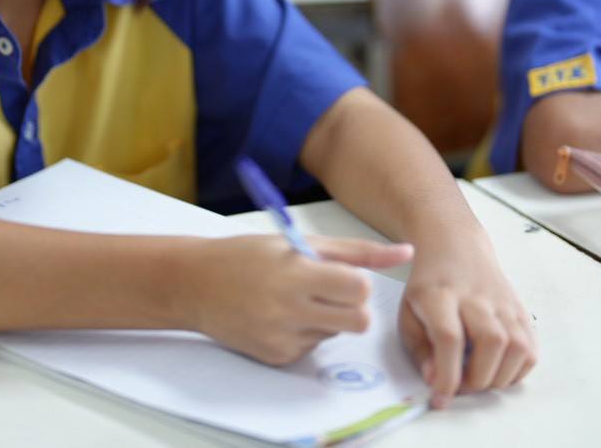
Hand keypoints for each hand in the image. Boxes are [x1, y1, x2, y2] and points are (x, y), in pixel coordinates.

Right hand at [183, 235, 412, 365]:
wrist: (195, 284)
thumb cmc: (247, 256)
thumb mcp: (300, 242)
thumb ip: (356, 251)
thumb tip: (406, 252)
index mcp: (296, 274)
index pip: (359, 290)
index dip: (358, 283)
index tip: (342, 276)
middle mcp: (289, 310)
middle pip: (358, 321)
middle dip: (353, 307)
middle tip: (330, 293)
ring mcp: (282, 338)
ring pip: (336, 334)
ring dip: (327, 318)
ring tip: (296, 299)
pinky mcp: (276, 357)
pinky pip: (312, 348)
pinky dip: (305, 332)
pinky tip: (280, 316)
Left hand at [398, 231, 535, 407]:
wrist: (455, 246)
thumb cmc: (429, 286)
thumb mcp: (409, 314)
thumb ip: (420, 351)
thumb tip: (435, 382)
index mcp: (439, 294)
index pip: (449, 336)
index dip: (447, 373)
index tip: (441, 397)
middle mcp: (475, 296)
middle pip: (490, 342)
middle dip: (477, 378)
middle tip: (461, 386)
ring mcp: (502, 301)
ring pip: (517, 345)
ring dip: (500, 377)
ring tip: (480, 378)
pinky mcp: (519, 309)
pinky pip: (530, 347)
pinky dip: (518, 369)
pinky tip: (497, 368)